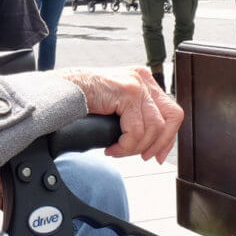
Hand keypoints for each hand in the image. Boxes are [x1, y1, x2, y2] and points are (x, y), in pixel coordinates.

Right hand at [58, 65, 182, 162]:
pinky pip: (136, 131)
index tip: (157, 155)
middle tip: (142, 156)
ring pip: (154, 128)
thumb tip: (152, 140)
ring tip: (118, 150)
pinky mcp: (127, 92)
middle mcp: (143, 79)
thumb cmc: (85, 99)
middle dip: (159, 143)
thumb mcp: (118, 105)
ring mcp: (137, 84)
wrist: (63, 89)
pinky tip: (111, 147)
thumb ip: (136, 115)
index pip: (172, 112)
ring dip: (135, 147)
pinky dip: (124, 146)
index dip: (168, 138)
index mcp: (144, 81)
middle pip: (172, 118)